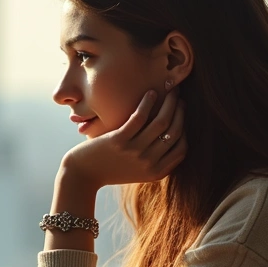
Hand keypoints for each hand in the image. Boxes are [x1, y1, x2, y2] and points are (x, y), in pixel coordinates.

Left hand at [60, 87, 186, 192]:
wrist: (83, 175)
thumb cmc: (110, 170)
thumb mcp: (137, 172)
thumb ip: (154, 161)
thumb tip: (170, 138)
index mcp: (156, 172)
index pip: (182, 148)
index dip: (184, 129)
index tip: (181, 115)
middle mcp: (148, 163)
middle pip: (174, 132)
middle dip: (181, 111)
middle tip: (179, 98)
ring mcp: (134, 152)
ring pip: (161, 122)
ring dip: (169, 102)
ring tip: (170, 91)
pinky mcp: (119, 140)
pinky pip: (140, 117)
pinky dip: (148, 102)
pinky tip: (150, 93)